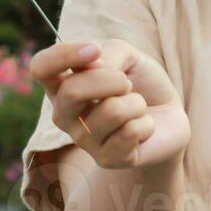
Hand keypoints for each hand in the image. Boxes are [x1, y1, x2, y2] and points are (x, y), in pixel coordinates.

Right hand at [30, 39, 190, 169]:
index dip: (64, 55)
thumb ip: (107, 54)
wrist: (169, 114)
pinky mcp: (105, 160)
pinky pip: (130, 132)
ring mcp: (82, 139)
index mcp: (61, 84)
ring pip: (111, 111)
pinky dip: (146, 123)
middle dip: (111, 79)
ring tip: (137, 107)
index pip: (41, 67)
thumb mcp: (126, 54)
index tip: (95, 50)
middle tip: (127, 84)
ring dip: (136, 102)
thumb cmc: (140, 81)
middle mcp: (64, 114)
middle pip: (72, 91)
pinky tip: (141, 128)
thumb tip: (92, 67)